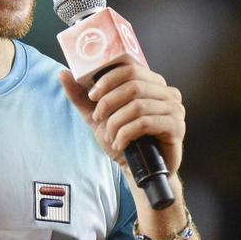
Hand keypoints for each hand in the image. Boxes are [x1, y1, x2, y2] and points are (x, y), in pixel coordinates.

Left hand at [59, 65, 185, 177]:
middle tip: (98, 118)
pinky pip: (145, 123)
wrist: (140, 171)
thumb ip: (82, 97)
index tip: (92, 96)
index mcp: (151, 83)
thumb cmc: (124, 141)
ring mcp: (175, 109)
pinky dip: (126, 134)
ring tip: (110, 136)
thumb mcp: (98, 118)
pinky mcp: (177, 127)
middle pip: (133, 85)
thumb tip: (63, 73)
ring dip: (116, 123)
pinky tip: (120, 144)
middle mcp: (167, 92)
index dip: (107, 79)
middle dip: (109, 102)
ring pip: (137, 106)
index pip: (129, 68)